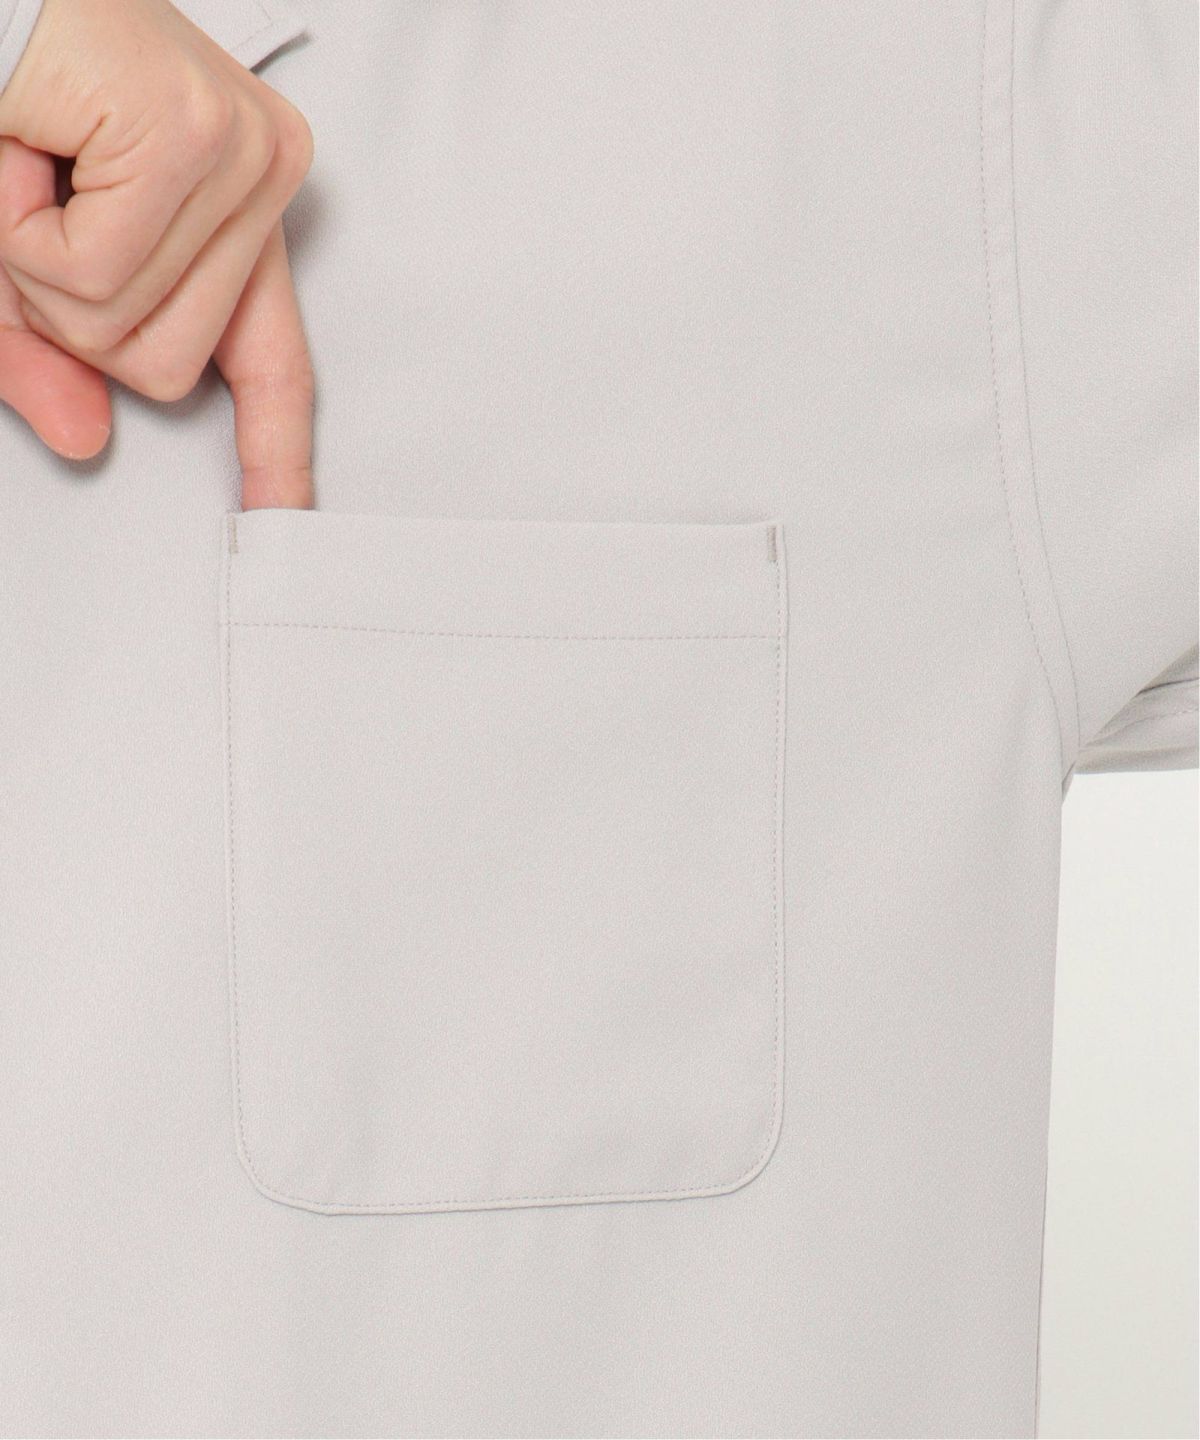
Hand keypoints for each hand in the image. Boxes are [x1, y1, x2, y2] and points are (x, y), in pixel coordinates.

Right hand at [0, 0, 313, 507]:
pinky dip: (15, 227)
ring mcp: (239, 155)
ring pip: (124, 330)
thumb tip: (85, 438)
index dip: (277, 448)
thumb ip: (52, 350)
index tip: (283, 514)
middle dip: (68, 316)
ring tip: (31, 167)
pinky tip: (26, 147)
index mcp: (242, 204)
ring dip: (33, 267)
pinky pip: (88, 271)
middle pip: (169, 369)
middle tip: (41, 210)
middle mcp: (263, 175)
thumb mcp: (25, 254)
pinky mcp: (188, 135)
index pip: (275, 360)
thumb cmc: (15, 85)